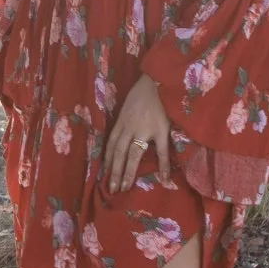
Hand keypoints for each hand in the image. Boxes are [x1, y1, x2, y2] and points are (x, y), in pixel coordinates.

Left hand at [104, 75, 170, 193]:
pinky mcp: (161, 130)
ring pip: (133, 155)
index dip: (107, 161)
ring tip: (125, 188)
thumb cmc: (144, 90)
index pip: (110, 145)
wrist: (158, 78)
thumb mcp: (128, 104)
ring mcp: (144, 130)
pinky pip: (161, 151)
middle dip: (114, 172)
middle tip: (112, 189)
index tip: (104, 175)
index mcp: (121, 121)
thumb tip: (125, 132)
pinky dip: (163, 166)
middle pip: (118, 153)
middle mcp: (129, 127)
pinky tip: (164, 179)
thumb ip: (126, 119)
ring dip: (128, 173)